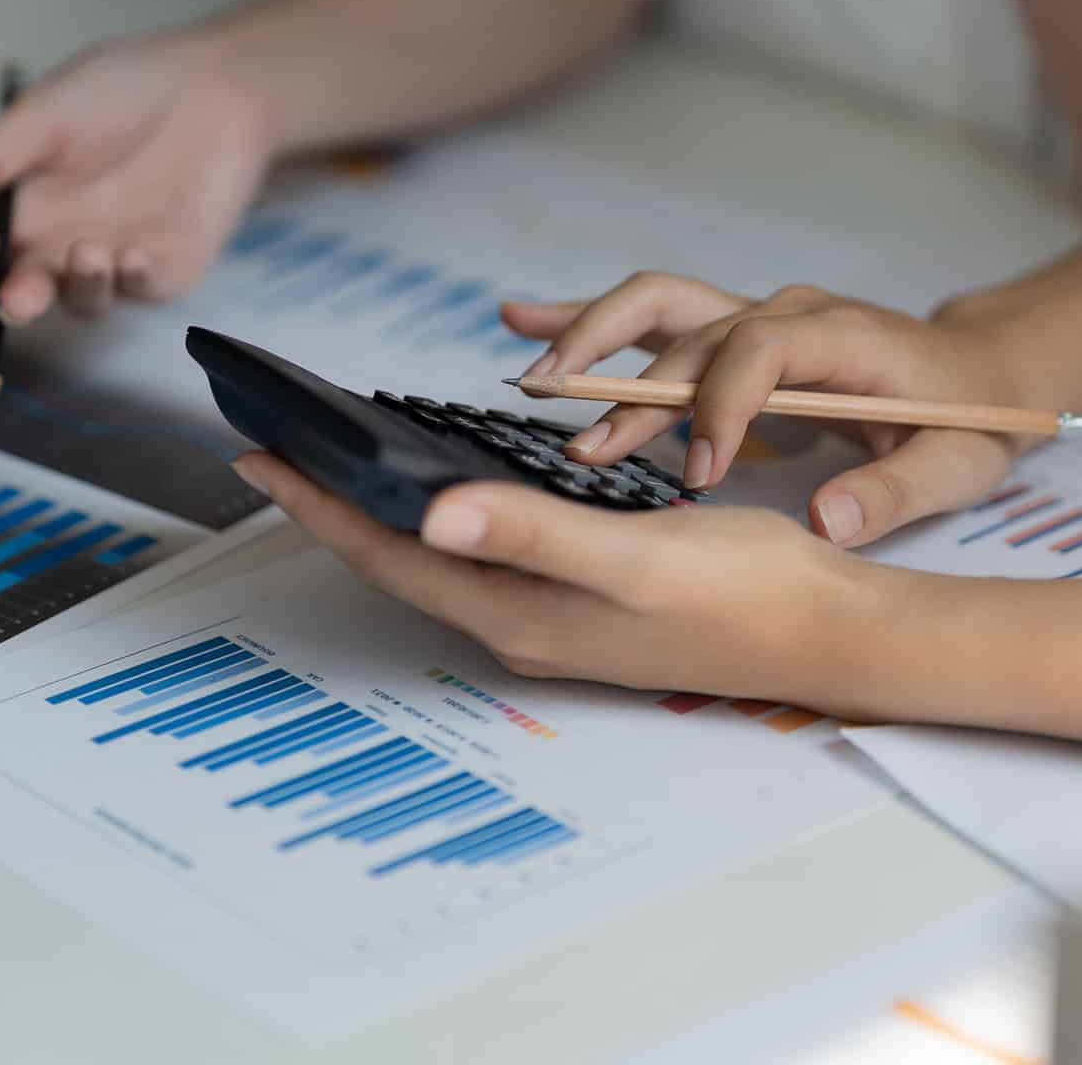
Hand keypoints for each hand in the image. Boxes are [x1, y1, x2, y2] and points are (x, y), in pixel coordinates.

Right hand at [0, 31, 274, 322]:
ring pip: (80, 305)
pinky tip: (134, 254)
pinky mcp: (163, 269)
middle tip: (19, 295)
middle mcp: (54, 243)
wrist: (211, 85)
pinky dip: (134, 280)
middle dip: (15, 300)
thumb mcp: (41, 115)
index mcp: (13, 207)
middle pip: (17, 294)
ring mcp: (109, 261)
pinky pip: (141, 291)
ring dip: (79, 289)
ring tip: (91, 252)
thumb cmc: (120, 90)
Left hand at [233, 452, 901, 715]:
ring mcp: (549, 613)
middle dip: (331, 507)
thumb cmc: (740, 591)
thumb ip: (529, 533)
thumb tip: (426, 515)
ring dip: (380, 511)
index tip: (257, 456)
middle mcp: (519, 620)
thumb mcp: (631, 555)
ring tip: (337, 466)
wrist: (823, 628)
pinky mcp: (580, 596)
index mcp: (517, 611)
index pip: (388, 554)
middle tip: (277, 453)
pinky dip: (443, 513)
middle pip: (397, 559)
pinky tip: (444, 488)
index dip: (318, 505)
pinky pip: (482, 551)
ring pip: (437, 556)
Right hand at [501, 273, 1031, 546]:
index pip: (761, 349)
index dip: (723, 406)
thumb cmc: (971, 421)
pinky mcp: (732, 332)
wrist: (983, 372)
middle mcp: (786, 311)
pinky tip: (521, 320)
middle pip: (690, 327)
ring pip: (656, 307)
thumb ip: (892, 493)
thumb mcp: (954, 466)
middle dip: (631, 387)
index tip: (700, 475)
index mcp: (841, 337)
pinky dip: (587, 316)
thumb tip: (826, 522)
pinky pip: (652, 315)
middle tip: (586, 452)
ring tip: (531, 381)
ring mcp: (753, 314)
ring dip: (588, 337)